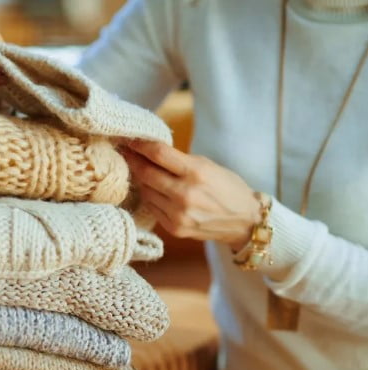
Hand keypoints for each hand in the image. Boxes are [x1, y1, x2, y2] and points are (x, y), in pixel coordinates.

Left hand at [122, 140, 261, 250]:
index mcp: (196, 172)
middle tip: (125, 153)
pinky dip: (150, 197)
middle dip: (133, 161)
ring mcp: (178, 214)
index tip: (130, 140)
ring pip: (146, 191)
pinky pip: (152, 208)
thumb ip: (179, 161)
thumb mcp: (208, 166)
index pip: (158, 154)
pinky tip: (152, 190)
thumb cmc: (226, 188)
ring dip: (140, 180)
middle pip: (146, 173)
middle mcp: (185, 194)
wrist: (244, 221)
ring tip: (139, 171)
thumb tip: (149, 152)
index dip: (140, 145)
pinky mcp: (175, 228)